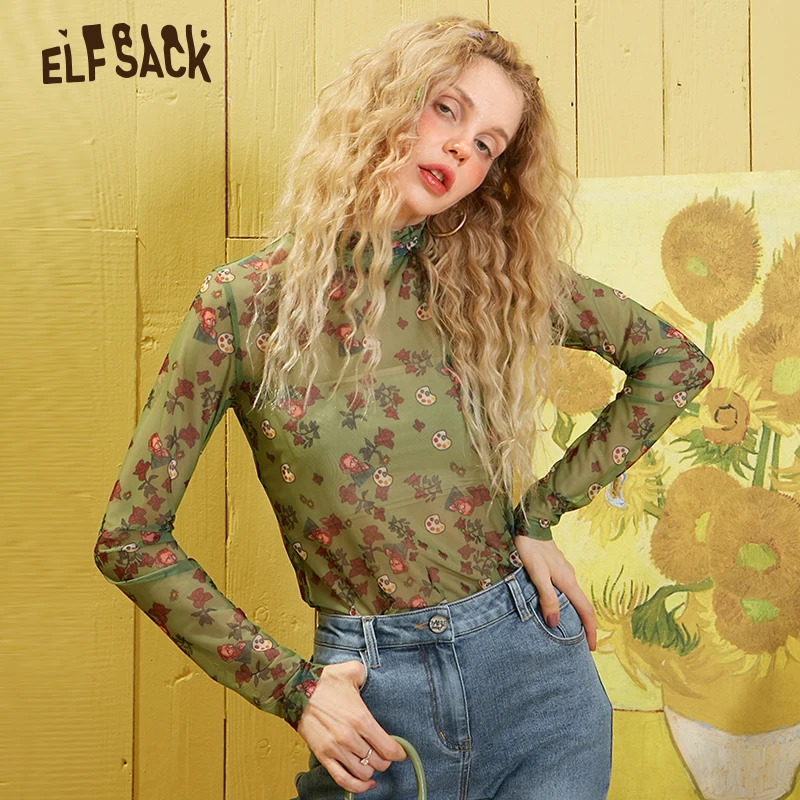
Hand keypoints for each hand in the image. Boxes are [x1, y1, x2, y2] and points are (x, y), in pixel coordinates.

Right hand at [296, 659, 406, 793]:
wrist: (296, 691)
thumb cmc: (323, 682)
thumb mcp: (351, 670)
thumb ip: (366, 674)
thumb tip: (371, 677)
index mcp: (360, 718)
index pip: (388, 747)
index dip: (398, 753)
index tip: (400, 752)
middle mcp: (349, 737)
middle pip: (378, 762)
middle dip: (385, 760)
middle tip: (384, 754)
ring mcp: (336, 749)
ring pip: (363, 773)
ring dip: (371, 771)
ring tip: (372, 762)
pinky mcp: (323, 756)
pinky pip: (343, 779)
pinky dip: (357, 786)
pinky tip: (365, 783)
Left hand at [512, 535, 596, 650]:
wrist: (530, 525)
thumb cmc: (531, 548)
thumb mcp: (537, 574)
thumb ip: (546, 597)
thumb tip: (554, 622)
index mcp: (568, 581)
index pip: (585, 610)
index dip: (590, 630)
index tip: (591, 647)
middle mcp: (570, 578)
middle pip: (581, 606)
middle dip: (583, 626)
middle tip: (578, 644)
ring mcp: (564, 572)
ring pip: (573, 598)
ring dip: (573, 615)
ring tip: (566, 631)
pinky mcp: (557, 569)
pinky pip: (565, 590)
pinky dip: (565, 603)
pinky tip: (554, 607)